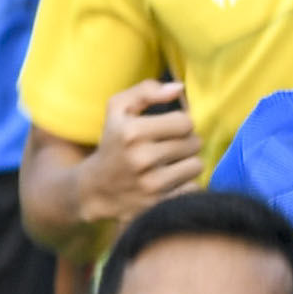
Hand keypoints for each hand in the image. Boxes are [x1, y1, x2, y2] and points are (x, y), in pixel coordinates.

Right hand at [75, 79, 202, 225]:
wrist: (95, 189)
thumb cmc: (113, 143)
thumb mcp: (117, 109)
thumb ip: (146, 91)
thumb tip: (179, 89)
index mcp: (131, 132)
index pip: (185, 121)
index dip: (179, 124)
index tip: (167, 130)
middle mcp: (141, 158)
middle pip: (194, 143)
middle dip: (185, 144)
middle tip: (167, 149)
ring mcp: (151, 185)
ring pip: (197, 166)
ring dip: (187, 165)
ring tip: (169, 165)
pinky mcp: (159, 204)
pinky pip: (194, 189)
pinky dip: (186, 186)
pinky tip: (170, 183)